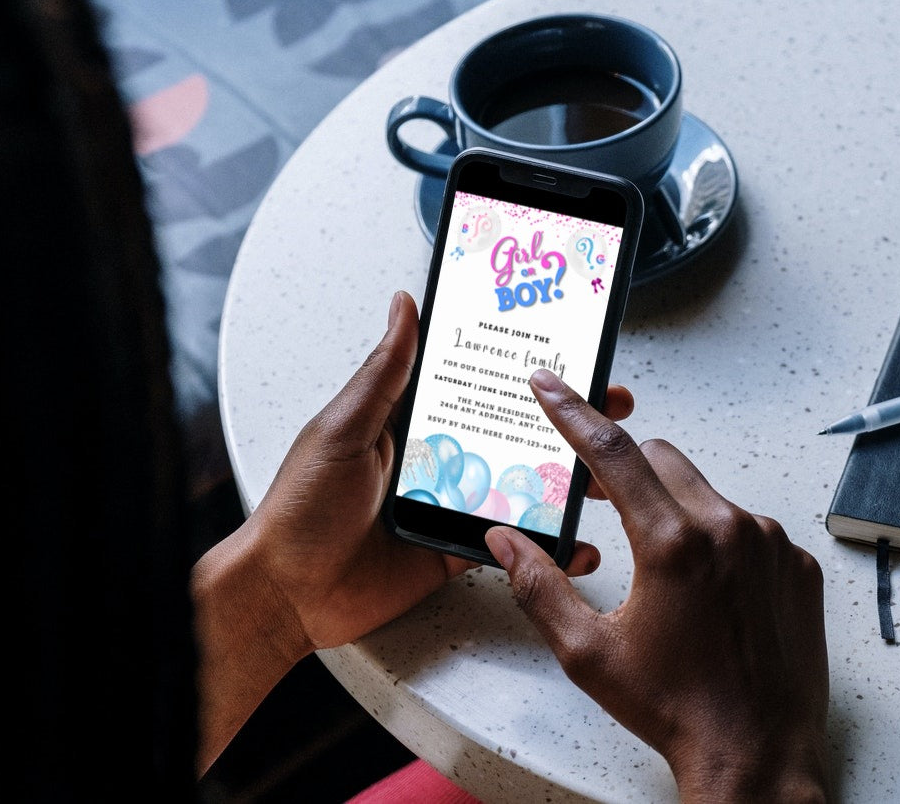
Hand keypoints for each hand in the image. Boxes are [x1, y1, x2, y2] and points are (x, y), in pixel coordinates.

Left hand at [193, 292, 632, 772]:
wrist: (287, 593)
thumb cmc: (301, 506)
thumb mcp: (344, 428)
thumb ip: (384, 373)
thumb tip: (404, 307)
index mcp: (414, 420)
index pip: (480, 384)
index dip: (526, 372)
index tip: (571, 353)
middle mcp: (441, 457)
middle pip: (516, 431)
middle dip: (567, 421)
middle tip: (611, 406)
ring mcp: (454, 504)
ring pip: (524, 485)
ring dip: (567, 480)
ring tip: (607, 474)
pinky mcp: (458, 550)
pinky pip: (512, 544)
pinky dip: (547, 545)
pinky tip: (578, 541)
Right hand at [486, 370, 828, 802]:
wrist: (756, 753)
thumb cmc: (675, 707)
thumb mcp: (588, 651)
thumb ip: (538, 585)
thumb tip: (505, 541)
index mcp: (673, 543)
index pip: (612, 452)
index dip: (572, 413)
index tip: (551, 385)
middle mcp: (729, 529)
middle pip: (662, 459)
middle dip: (625, 469)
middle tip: (599, 499)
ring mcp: (771, 545)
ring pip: (707, 493)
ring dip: (675, 509)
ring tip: (661, 571)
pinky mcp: (796, 565)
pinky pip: (749, 527)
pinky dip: (720, 540)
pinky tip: (707, 591)